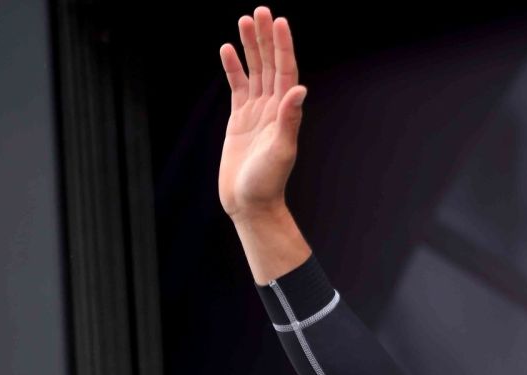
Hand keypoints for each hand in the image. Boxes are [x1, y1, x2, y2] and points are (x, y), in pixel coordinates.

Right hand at [218, 7, 305, 219]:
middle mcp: (272, 109)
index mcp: (284, 112)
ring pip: (253, 72)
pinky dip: (233, 69)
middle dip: (265, 38)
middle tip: (260, 10)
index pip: (285, 71)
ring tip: (244, 20)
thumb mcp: (280, 151)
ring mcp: (255, 113)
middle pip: (269, 65)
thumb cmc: (267, 182)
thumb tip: (299, 90)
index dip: (282, 46)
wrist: (250, 203)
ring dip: (250, 47)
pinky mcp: (239, 120)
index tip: (278, 21)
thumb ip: (289, 121)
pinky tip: (227, 50)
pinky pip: (237, 88)